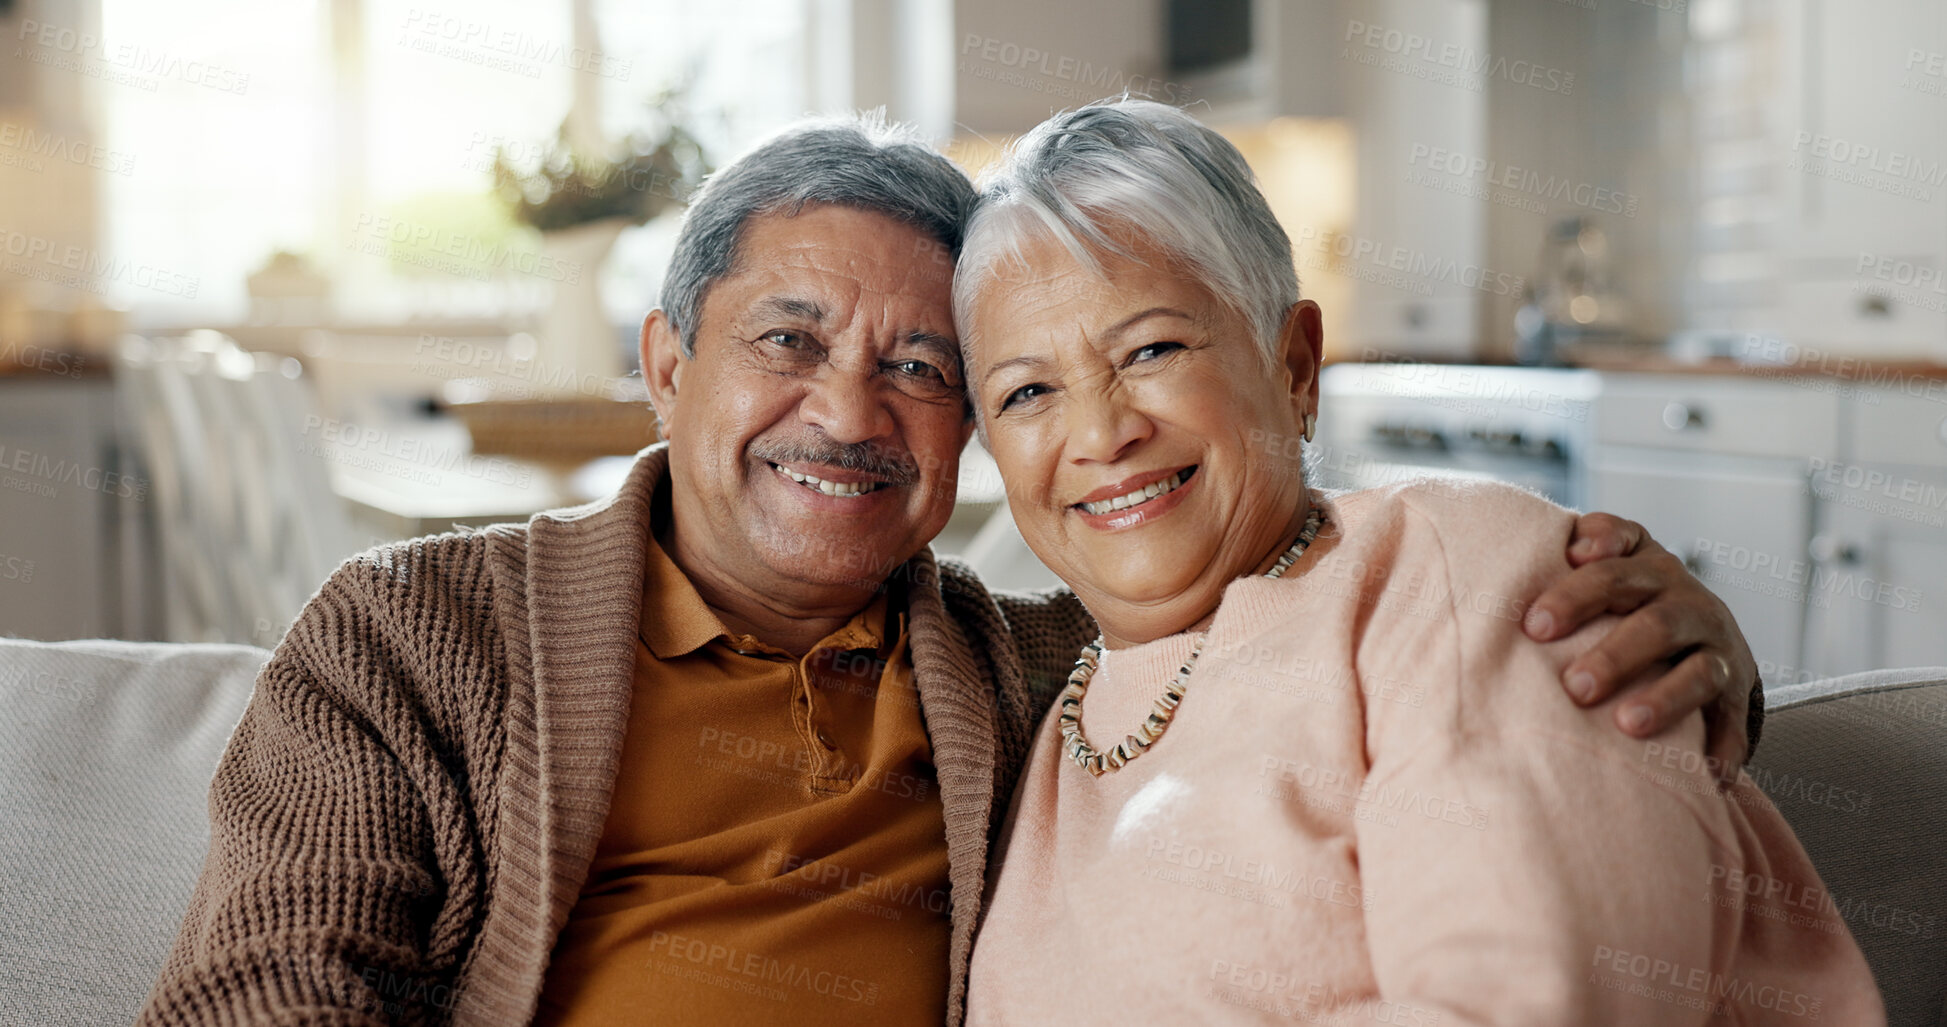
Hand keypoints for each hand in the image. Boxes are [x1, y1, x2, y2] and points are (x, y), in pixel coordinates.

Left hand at [1522, 512, 1757, 780]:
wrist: (1705, 628)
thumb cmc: (1631, 598)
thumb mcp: (1610, 561)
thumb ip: (1585, 544)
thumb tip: (1567, 546)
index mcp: (1650, 569)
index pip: (1613, 571)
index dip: (1576, 593)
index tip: (1535, 625)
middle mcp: (1689, 605)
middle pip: (1656, 624)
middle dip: (1614, 656)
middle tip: (1573, 686)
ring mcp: (1718, 650)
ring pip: (1698, 672)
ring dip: (1664, 699)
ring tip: (1626, 724)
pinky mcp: (1737, 695)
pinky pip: (1732, 722)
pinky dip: (1721, 748)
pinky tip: (1705, 774)